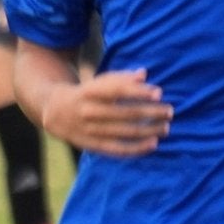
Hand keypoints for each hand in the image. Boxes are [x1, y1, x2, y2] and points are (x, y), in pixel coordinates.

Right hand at [42, 69, 173, 157]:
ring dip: (148, 131)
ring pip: (124, 132)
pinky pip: (117, 149)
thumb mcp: (99, 82)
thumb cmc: (87, 93)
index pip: (117, 90)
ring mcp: (89, 130)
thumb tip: (144, 74)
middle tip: (170, 111)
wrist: (54, 112)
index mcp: (90, 91)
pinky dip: (136, 148)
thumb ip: (121, 78)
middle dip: (150, 113)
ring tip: (165, 128)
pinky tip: (153, 144)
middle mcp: (88, 111)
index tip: (159, 93)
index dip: (138, 92)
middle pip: (124, 113)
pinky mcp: (92, 145)